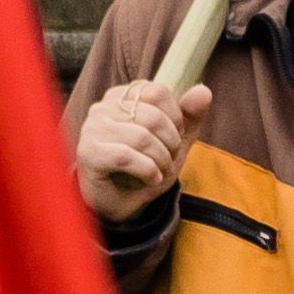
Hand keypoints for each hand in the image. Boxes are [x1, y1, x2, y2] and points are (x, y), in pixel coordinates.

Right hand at [75, 74, 192, 222]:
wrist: (121, 202)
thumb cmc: (145, 167)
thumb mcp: (175, 142)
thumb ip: (190, 116)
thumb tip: (203, 90)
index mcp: (122, 97)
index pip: (158, 91)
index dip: (176, 118)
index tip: (172, 137)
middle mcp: (103, 108)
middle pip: (153, 116)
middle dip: (171, 144)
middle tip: (166, 159)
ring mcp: (92, 129)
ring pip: (142, 138)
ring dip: (161, 161)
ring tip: (158, 170)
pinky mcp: (89, 153)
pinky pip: (126, 156)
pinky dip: (148, 171)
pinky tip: (150, 178)